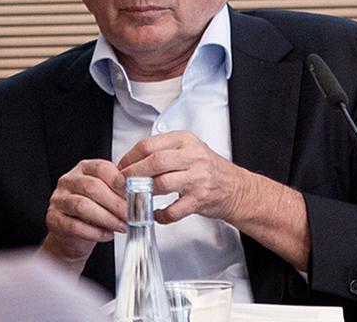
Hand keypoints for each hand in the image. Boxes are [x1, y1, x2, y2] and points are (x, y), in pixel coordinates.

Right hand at [40, 157, 127, 267]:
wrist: (74, 236)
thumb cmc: (94, 212)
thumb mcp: (107, 196)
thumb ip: (119, 192)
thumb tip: (141, 195)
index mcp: (84, 169)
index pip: (101, 168)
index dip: (119, 181)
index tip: (134, 194)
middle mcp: (68, 181)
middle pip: (92, 187)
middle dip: (115, 203)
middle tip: (131, 214)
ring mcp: (58, 200)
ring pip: (82, 206)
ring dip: (106, 218)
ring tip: (122, 226)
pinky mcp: (53, 219)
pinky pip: (74, 226)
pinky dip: (94, 232)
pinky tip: (107, 235)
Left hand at [118, 130, 254, 225]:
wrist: (236, 188)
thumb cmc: (209, 170)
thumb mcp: (189, 150)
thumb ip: (164, 152)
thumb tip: (131, 162)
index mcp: (186, 141)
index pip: (150, 144)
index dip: (130, 157)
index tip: (121, 167)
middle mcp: (193, 156)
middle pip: (154, 162)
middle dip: (132, 174)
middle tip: (121, 183)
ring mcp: (198, 178)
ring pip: (162, 184)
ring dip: (143, 194)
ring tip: (135, 198)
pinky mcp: (200, 199)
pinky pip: (173, 210)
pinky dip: (160, 215)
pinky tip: (156, 214)